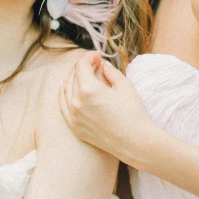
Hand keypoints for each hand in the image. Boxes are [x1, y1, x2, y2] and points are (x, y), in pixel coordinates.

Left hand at [59, 51, 160, 165]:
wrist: (134, 142)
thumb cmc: (133, 113)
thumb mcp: (124, 86)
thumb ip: (110, 71)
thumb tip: (101, 65)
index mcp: (88, 89)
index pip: (81, 65)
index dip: (89, 57)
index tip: (98, 55)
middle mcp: (76, 102)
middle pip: (73, 76)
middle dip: (83, 66)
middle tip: (95, 63)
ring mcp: (73, 116)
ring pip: (65, 90)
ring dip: (73, 79)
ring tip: (84, 74)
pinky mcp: (75, 127)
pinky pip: (63, 106)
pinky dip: (64, 94)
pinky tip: (66, 88)